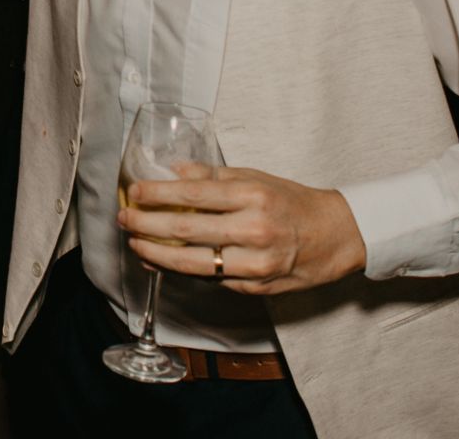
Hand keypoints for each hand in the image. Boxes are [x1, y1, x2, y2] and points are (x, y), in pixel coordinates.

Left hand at [120, 165, 366, 296]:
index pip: (194, 195)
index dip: (158, 195)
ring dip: (158, 256)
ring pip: (195, 264)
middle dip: (148, 226)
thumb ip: (214, 177)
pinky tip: (162, 263)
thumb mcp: (256, 178)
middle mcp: (254, 230)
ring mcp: (255, 263)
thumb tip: (174, 171)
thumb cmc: (291, 203)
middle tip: (124, 220)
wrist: (334, 237)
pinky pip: (211, 281)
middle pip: (188, 232)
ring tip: (136, 245)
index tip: (134, 193)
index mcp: (253, 196)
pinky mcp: (256, 287)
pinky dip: (182, 272)